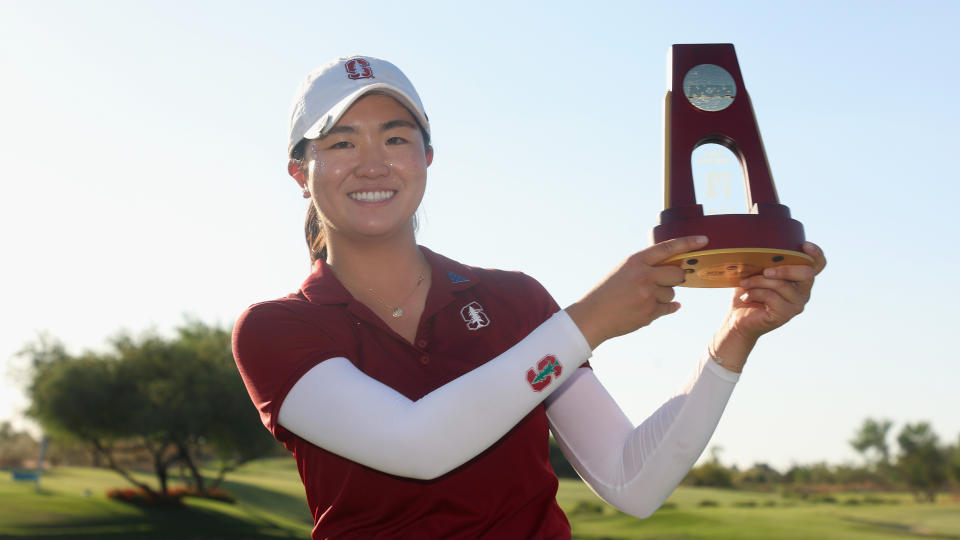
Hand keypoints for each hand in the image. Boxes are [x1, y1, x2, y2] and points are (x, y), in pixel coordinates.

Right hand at [566, 235, 708, 348]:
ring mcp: (648, 295)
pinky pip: (668, 308)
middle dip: (676, 277)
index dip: (688, 243)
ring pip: (672, 293)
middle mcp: (644, 276)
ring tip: (641, 298)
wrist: (592, 316)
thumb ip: (646, 267)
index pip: (668, 248)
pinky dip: (663, 308)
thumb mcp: (623, 271)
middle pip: (677, 273)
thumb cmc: (606, 292)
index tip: (704, 241)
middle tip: (666, 281)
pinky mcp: (650, 312)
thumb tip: (673, 270)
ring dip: (663, 295)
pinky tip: (649, 307)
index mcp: (636, 261)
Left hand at [710, 242, 826, 370]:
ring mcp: (796, 304)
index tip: (804, 245)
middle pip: (806, 273)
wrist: (737, 317)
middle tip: (764, 270)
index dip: (816, 254)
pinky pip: (771, 297)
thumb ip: (765, 260)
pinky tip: (746, 296)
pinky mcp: (785, 314)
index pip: (818, 265)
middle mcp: (803, 292)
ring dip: (759, 281)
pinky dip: (755, 293)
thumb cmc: (748, 291)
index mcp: (799, 278)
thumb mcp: (756, 271)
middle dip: (784, 268)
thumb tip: (759, 243)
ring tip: (745, 283)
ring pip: (782, 284)